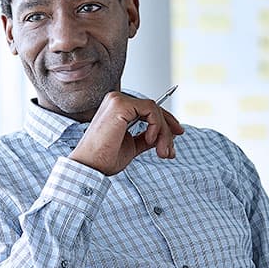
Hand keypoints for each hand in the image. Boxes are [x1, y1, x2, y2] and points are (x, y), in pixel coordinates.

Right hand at [69, 91, 183, 175]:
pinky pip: (151, 110)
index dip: (165, 121)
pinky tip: (150, 140)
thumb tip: (165, 135)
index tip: (178, 135)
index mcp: (117, 108)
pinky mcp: (120, 105)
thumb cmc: (104, 158)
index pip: (148, 109)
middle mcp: (116, 100)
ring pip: (154, 110)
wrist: (90, 167)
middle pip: (154, 109)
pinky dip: (156, 126)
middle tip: (171, 151)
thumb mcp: (133, 145)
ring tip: (162, 152)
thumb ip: (147, 137)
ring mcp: (118, 100)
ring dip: (164, 132)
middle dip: (167, 130)